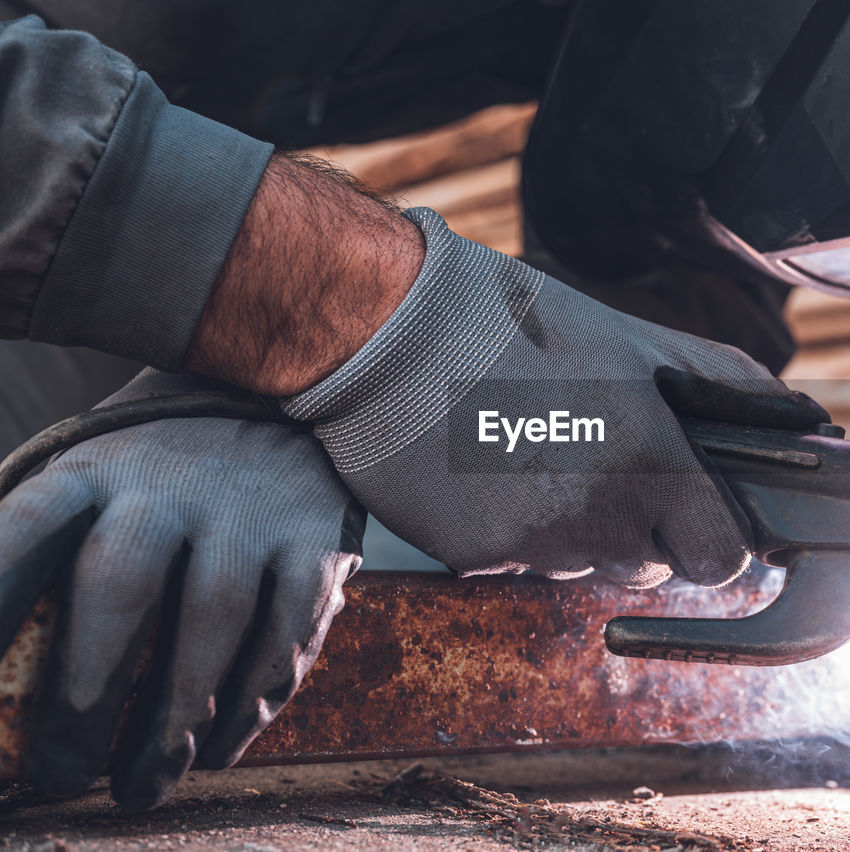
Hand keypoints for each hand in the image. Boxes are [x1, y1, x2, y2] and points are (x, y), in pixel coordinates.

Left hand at [0, 370, 363, 809]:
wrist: (296, 405)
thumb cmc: (165, 471)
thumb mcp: (96, 475)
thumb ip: (42, 546)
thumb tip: (0, 641)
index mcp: (93, 469)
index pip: (24, 529)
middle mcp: (168, 482)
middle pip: (118, 583)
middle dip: (84, 696)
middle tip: (61, 777)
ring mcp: (249, 507)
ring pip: (211, 619)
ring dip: (174, 720)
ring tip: (143, 786)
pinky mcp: (316, 536)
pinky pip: (287, 631)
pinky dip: (253, 702)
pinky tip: (221, 749)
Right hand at [284, 208, 825, 589]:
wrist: (392, 334)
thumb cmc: (520, 327)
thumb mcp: (636, 340)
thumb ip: (725, 381)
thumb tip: (807, 415)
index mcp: (652, 467)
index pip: (722, 560)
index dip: (714, 539)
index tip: (695, 513)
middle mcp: (599, 520)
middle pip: (650, 567)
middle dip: (640, 528)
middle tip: (600, 460)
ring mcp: (534, 548)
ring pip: (582, 568)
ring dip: (575, 529)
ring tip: (536, 452)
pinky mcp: (474, 562)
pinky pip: (519, 566)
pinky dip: (514, 532)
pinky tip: (490, 470)